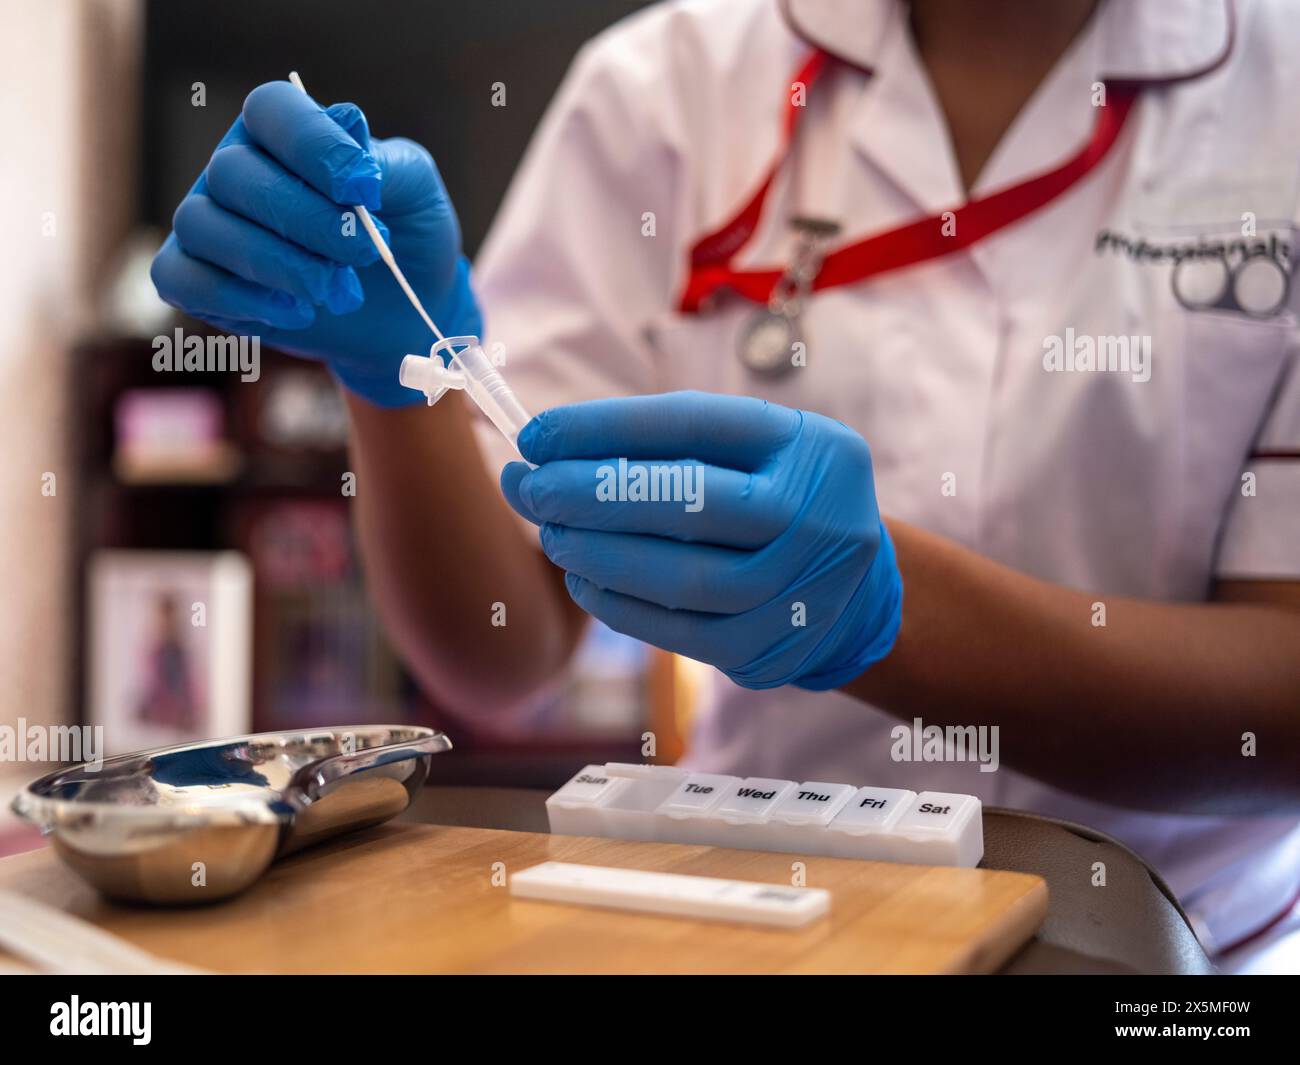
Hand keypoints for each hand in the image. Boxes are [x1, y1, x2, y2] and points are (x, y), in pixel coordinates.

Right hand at [151, 81, 478, 406]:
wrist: (402, 314)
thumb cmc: (404, 240)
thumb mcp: (416, 194)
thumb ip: (386, 161)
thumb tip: (349, 119)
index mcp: (282, 133)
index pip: (270, 108)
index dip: (313, 143)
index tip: (364, 189)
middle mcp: (234, 170)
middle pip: (234, 172)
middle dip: (308, 219)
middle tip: (365, 253)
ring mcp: (208, 224)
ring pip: (204, 226)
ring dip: (281, 265)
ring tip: (339, 293)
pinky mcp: (195, 280)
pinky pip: (184, 279)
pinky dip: (244, 300)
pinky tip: (299, 313)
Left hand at [501, 391, 902, 689]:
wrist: (858, 593)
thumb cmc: (779, 501)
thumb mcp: (756, 452)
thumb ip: (668, 446)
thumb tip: (545, 452)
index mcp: (808, 447)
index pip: (693, 426)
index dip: (604, 428)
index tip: (537, 434)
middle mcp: (813, 515)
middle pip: (688, 499)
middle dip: (591, 491)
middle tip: (528, 486)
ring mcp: (797, 588)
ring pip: (680, 575)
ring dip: (597, 553)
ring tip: (550, 533)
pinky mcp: (768, 648)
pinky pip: (678, 631)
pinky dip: (619, 605)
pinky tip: (583, 579)